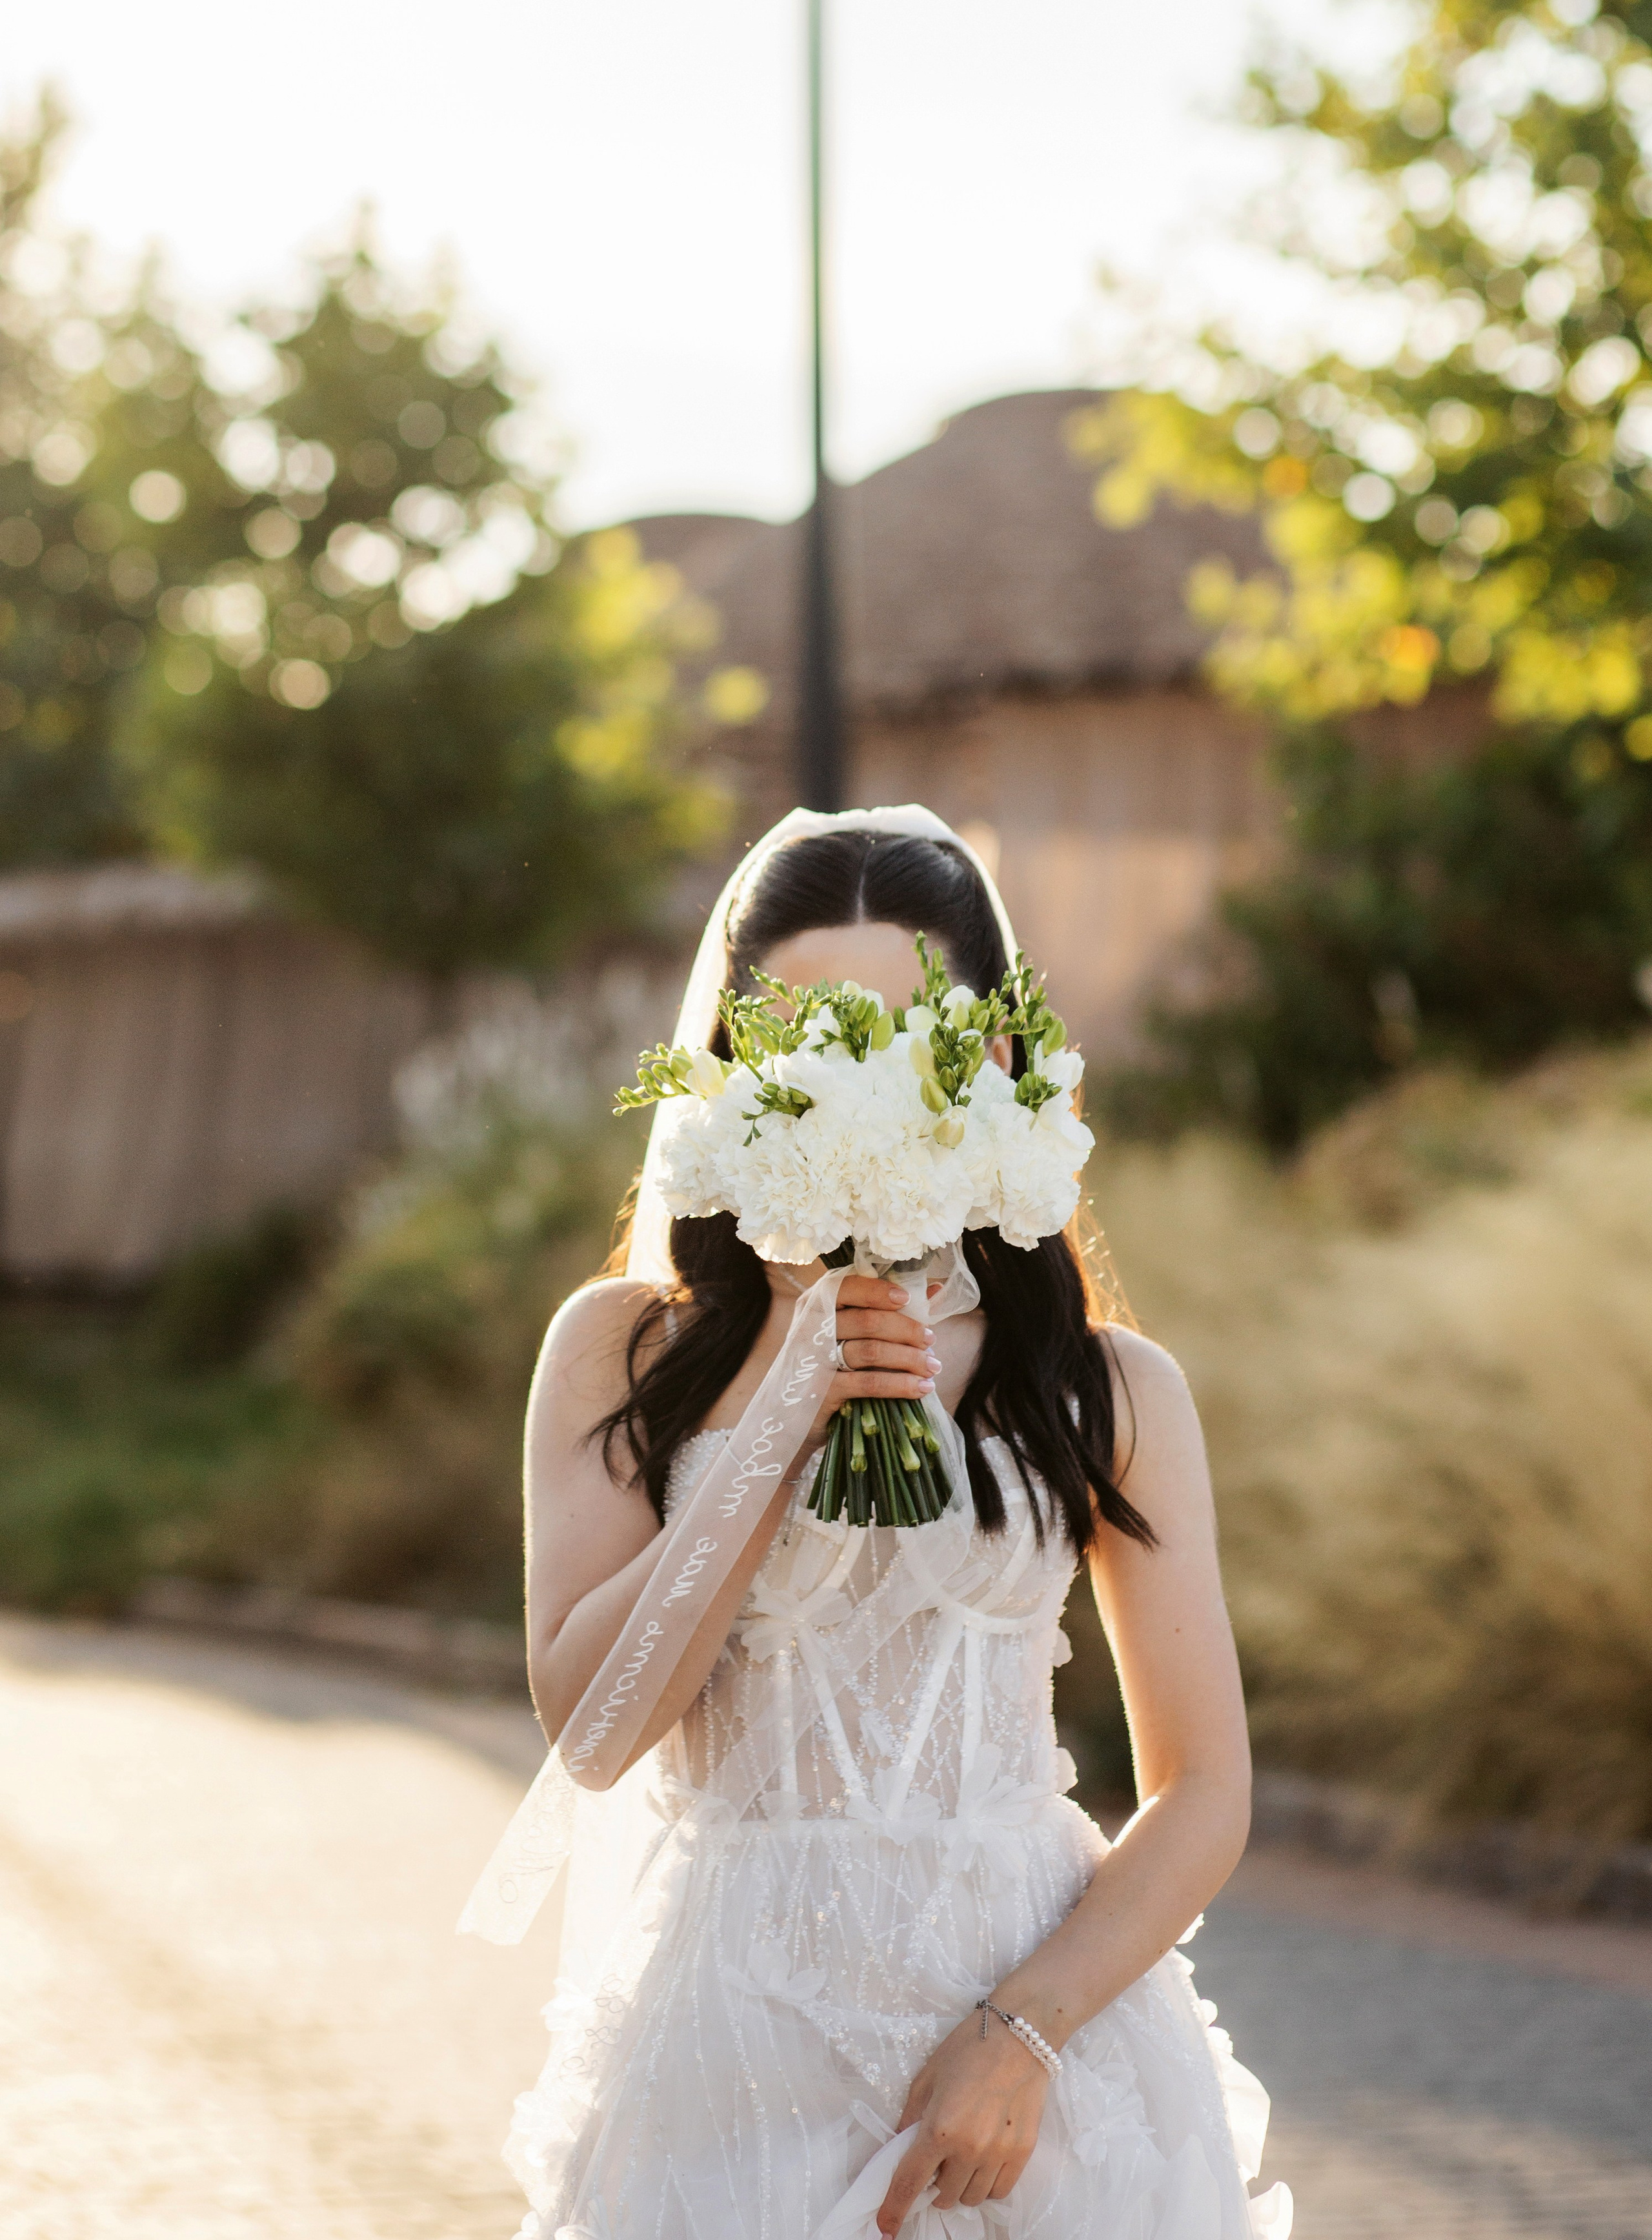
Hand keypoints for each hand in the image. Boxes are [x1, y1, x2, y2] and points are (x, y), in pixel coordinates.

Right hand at [808, 1274, 941, 1444]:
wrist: (792, 1415)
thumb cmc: (828, 1366)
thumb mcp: (846, 1333)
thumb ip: (886, 1309)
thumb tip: (933, 1289)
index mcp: (815, 1304)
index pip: (848, 1286)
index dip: (880, 1291)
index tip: (908, 1300)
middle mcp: (810, 1327)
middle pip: (868, 1320)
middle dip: (907, 1330)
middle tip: (931, 1341)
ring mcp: (814, 1360)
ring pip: (872, 1351)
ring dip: (910, 1359)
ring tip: (933, 1367)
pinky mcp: (823, 1391)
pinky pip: (869, 1383)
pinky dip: (900, 1384)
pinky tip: (920, 1388)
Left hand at [877, 2009, 1048, 2233]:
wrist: (1021, 2033)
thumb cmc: (968, 2047)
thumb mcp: (928, 2077)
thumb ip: (911, 2118)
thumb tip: (900, 2147)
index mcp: (939, 2128)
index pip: (910, 2182)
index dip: (894, 2209)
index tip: (886, 2228)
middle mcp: (969, 2148)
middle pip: (943, 2195)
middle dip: (933, 2184)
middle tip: (936, 2160)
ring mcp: (999, 2154)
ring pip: (971, 2197)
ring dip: (959, 2186)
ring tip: (961, 2158)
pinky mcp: (1023, 2153)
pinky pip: (999, 2191)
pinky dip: (986, 2186)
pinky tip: (983, 2164)